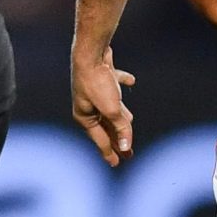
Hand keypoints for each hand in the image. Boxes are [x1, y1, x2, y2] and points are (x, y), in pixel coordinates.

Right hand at [71, 50, 137, 165]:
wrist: (91, 52)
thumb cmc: (97, 83)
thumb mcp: (112, 109)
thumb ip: (121, 128)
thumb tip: (126, 147)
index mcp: (85, 117)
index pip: (100, 140)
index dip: (110, 152)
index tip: (116, 164)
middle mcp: (87, 106)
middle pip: (106, 126)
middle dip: (118, 138)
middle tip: (128, 152)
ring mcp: (94, 91)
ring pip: (110, 107)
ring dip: (120, 115)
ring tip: (129, 122)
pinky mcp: (102, 76)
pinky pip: (114, 83)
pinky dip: (122, 83)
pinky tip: (131, 81)